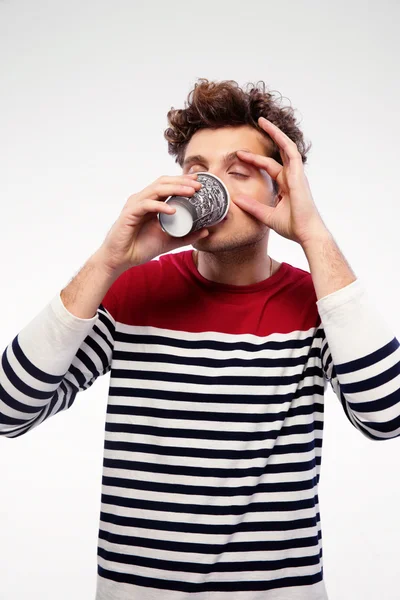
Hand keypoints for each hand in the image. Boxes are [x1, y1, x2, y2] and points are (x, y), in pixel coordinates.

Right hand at [97, 174, 208, 275]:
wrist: (120, 259)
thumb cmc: (140, 248)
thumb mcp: (169, 241)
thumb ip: (187, 236)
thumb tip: (206, 230)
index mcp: (151, 203)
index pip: (167, 185)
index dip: (183, 181)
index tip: (200, 182)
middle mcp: (142, 200)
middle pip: (163, 183)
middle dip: (182, 181)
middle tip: (198, 185)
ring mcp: (135, 205)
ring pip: (156, 190)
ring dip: (175, 189)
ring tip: (190, 193)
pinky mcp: (129, 214)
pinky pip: (146, 205)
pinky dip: (160, 206)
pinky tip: (173, 210)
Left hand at [234, 116, 327, 245]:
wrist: (305, 233)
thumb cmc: (292, 226)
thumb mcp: (266, 215)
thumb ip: (252, 206)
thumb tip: (236, 199)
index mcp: (286, 185)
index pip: (269, 166)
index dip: (254, 160)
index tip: (239, 155)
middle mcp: (292, 176)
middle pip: (278, 152)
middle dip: (268, 138)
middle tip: (255, 125)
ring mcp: (296, 174)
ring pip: (285, 147)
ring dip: (275, 133)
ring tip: (262, 120)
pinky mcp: (299, 174)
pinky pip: (290, 152)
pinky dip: (282, 140)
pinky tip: (273, 130)